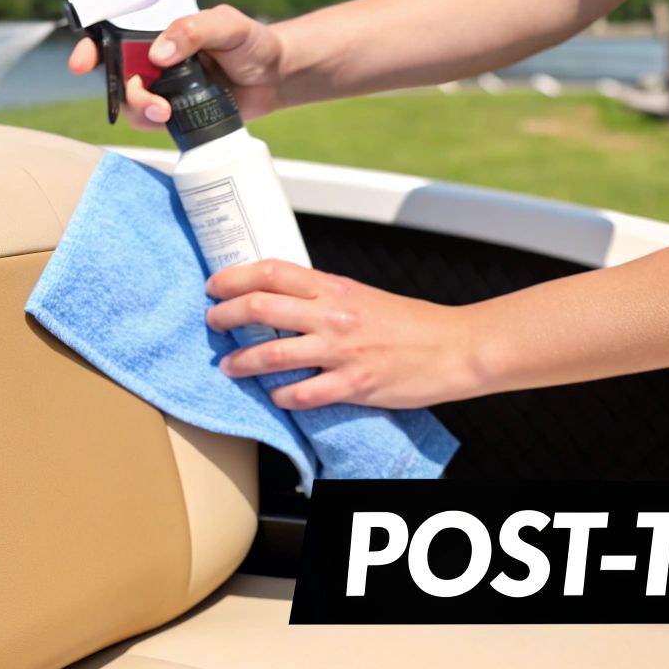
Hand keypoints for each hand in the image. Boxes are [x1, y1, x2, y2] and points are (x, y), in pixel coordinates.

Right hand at [67, 4, 287, 129]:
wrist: (276, 76)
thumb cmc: (252, 42)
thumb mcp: (228, 25)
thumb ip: (193, 29)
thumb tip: (157, 53)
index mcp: (158, 29)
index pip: (114, 33)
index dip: (91, 47)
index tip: (81, 62)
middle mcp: (154, 57)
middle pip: (116, 73)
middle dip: (121, 89)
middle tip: (148, 97)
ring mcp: (163, 86)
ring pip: (130, 102)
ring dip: (140, 109)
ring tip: (166, 112)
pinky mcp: (175, 112)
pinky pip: (151, 122)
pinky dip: (155, 124)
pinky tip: (175, 120)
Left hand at [205, 260, 491, 409]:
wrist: (455, 347)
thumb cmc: (413, 325)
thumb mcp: (364, 298)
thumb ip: (327, 299)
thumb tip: (288, 304)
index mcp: (336, 288)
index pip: (273, 271)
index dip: (236, 276)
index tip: (215, 285)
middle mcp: (334, 315)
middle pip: (262, 306)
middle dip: (226, 315)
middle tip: (213, 322)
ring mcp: (342, 350)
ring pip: (273, 352)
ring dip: (242, 361)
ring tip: (229, 366)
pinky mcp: (354, 383)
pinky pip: (303, 393)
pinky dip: (282, 396)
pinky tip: (275, 396)